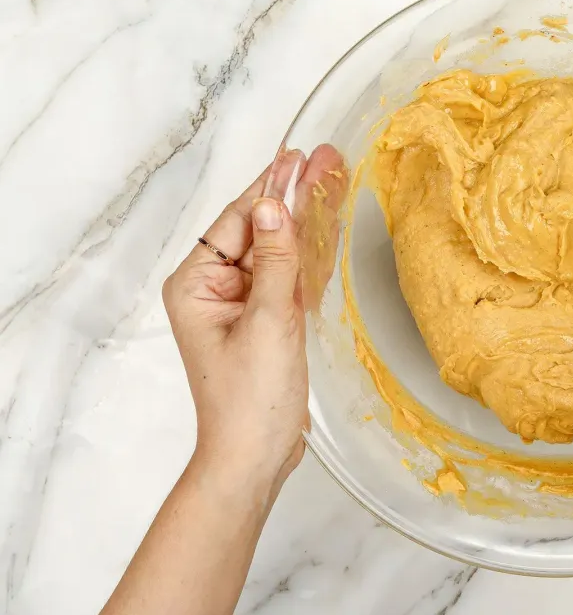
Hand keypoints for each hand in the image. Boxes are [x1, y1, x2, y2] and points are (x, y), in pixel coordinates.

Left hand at [162, 146, 346, 494]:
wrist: (255, 457)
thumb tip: (275, 204)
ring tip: (334, 179)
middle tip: (327, 159)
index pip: (238, 221)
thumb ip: (275, 261)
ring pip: (278, 250)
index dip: (271, 186)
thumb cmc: (251, 399)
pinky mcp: (268, 321)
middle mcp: (215, 289)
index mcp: (196, 285)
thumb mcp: (268, 322)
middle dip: (293, 196)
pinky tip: (329, 225)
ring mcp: (243, 305)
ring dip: (306, 219)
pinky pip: (289, 276)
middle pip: (259, 230)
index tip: (299, 156)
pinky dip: (310, 253)